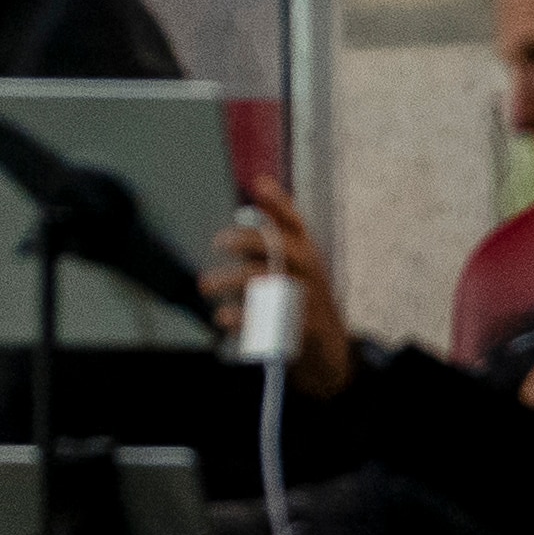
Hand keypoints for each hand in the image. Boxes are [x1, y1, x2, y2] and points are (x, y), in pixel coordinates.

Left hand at [205, 177, 352, 398]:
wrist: (327, 349)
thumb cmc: (299, 298)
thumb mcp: (290, 265)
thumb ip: (272, 232)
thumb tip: (259, 185)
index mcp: (305, 253)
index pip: (294, 223)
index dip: (279, 203)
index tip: (260, 185)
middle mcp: (308, 272)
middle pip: (282, 248)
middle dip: (250, 241)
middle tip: (219, 241)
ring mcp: (308, 299)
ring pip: (270, 283)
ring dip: (234, 281)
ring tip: (206, 285)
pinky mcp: (303, 328)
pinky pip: (272, 320)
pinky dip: (244, 319)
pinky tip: (223, 317)